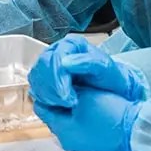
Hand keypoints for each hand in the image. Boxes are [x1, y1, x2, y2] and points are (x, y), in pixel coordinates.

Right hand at [29, 36, 146, 108]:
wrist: (115, 89)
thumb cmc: (111, 78)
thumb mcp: (104, 68)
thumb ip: (86, 62)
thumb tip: (65, 62)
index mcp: (71, 44)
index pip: (54, 59)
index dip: (58, 79)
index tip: (68, 97)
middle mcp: (58, 51)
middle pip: (41, 67)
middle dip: (52, 89)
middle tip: (66, 103)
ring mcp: (51, 64)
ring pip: (36, 77)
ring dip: (46, 95)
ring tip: (64, 105)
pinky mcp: (47, 78)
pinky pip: (36, 87)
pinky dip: (43, 98)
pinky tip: (57, 105)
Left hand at [33, 87, 140, 150]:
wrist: (134, 130)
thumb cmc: (110, 113)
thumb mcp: (83, 95)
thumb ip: (64, 90)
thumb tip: (54, 85)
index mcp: (61, 129)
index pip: (41, 106)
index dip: (45, 90)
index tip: (51, 78)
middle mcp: (66, 139)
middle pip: (51, 113)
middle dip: (55, 98)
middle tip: (62, 83)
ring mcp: (78, 142)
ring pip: (64, 118)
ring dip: (66, 106)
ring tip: (74, 91)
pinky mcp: (89, 141)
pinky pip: (75, 124)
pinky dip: (76, 113)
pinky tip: (84, 102)